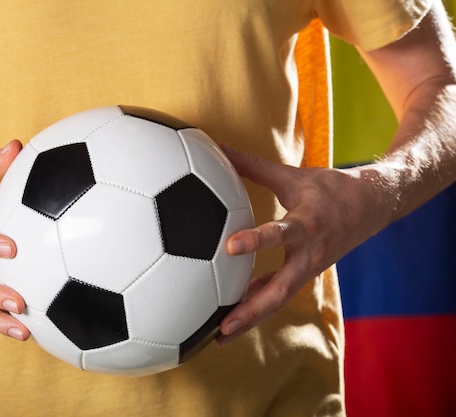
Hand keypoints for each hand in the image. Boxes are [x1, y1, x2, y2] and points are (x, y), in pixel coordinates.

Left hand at [216, 145, 394, 344]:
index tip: (230, 247)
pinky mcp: (304, 274)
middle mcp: (309, 254)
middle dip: (251, 310)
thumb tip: (217, 147)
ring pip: (278, 300)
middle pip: (281, 290)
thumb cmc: (330, 189)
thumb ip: (252, 164)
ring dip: (251, 317)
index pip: (281, 234)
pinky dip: (256, 305)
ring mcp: (308, 269)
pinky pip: (278, 293)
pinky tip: (232, 315)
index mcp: (308, 224)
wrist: (371, 207)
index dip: (257, 240)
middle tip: (222, 326)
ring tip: (220, 337)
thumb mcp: (293, 175)